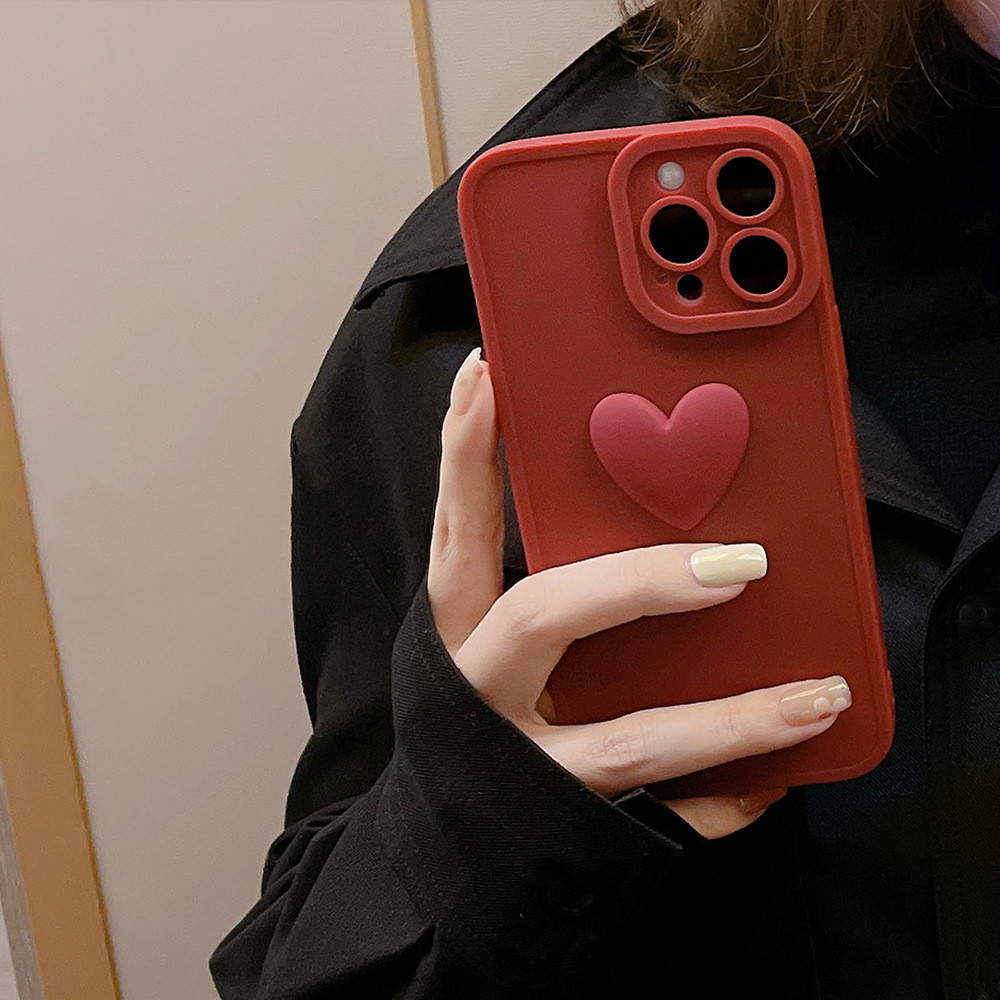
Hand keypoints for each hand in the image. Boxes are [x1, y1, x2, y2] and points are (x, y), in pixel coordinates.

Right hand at [427, 348, 851, 838]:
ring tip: (814, 695)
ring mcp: (525, 770)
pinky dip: (718, 804)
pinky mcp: (569, 831)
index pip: (458, 532)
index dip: (465, 456)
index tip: (487, 376)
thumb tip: (635, 512)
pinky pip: (656, 819)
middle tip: (738, 560)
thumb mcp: (483, 650)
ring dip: (729, 720)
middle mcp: (478, 696)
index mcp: (455, 637)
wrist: (438, 862)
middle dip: (638, 581)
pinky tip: (770, 784)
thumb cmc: (470, 732)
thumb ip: (535, 589)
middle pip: (543, 618)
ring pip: (629, 743)